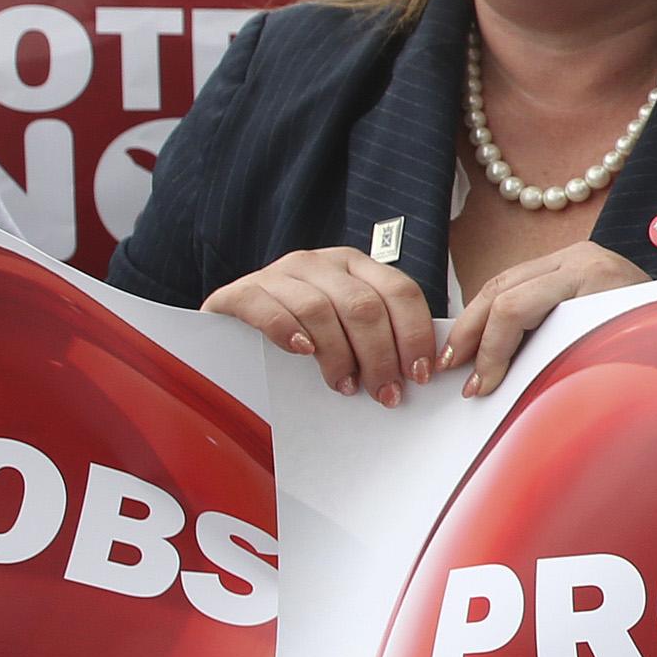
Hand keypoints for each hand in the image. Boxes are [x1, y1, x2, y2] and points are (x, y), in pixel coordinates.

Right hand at [205, 247, 435, 403]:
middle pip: (364, 306)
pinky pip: (268, 307)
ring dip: (338, 354)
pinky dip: (287, 330)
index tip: (420, 375)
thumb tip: (422, 373)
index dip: (415, 334)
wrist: (234, 326)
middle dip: (380, 355)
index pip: (400, 291)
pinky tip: (302, 352)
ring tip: (344, 386)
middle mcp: (321, 263)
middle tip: (385, 393)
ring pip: (320, 309)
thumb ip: (381, 336)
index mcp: (357, 266)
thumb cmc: (306, 331)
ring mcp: (280, 273)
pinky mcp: (242, 291)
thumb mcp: (347, 326)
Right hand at [442, 241, 650, 395]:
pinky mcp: (573, 263)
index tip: (481, 386)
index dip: (490, 351)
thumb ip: (567, 363)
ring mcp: (576, 256)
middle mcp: (580, 258)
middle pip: (502, 288)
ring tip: (458, 356)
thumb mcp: (618, 355)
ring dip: (477, 320)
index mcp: (591, 275)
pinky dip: (497, 311)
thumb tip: (514, 390)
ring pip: (504, 282)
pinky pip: (521, 283)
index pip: (516, 308)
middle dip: (472, 332)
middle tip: (451, 368)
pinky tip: (483, 338)